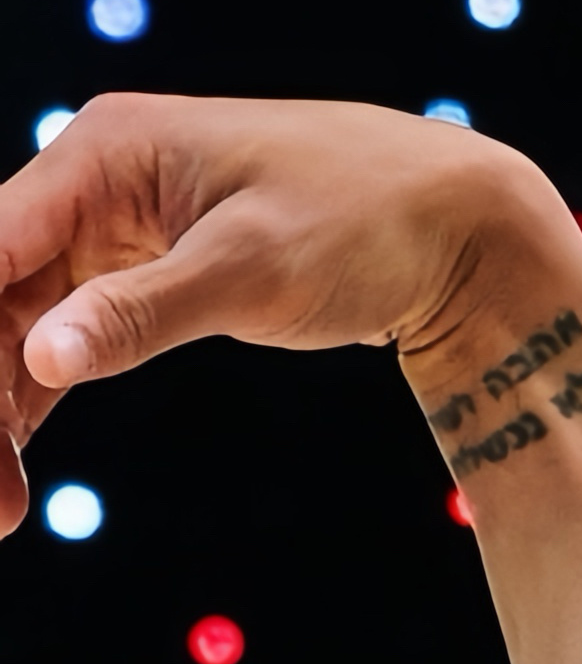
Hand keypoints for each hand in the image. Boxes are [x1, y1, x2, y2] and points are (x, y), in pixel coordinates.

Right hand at [0, 91, 557, 533]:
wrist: (455, 222)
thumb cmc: (363, 220)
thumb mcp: (249, 268)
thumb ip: (138, 313)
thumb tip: (40, 355)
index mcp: (104, 155)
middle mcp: (93, 186)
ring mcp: (114, 234)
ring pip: (19, 326)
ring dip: (3, 411)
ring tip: (4, 508)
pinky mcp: (142, 281)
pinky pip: (65, 342)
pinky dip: (37, 400)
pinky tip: (15, 471)